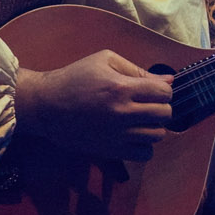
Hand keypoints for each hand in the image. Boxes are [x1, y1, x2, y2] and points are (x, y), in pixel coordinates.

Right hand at [15, 50, 172, 161]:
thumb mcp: (104, 60)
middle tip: (148, 105)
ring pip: (157, 135)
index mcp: (121, 87)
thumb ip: (137, 69)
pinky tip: (134, 136)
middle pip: (165, 114)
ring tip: (140, 120)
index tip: (153, 91)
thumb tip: (168, 81)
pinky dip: (144, 146)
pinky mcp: (111, 150)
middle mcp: (122, 112)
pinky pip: (144, 154)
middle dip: (161, 107)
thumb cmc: (74, 78)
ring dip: (153, 126)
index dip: (163, 90)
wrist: (46, 105)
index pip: (164, 93)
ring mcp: (117, 134)